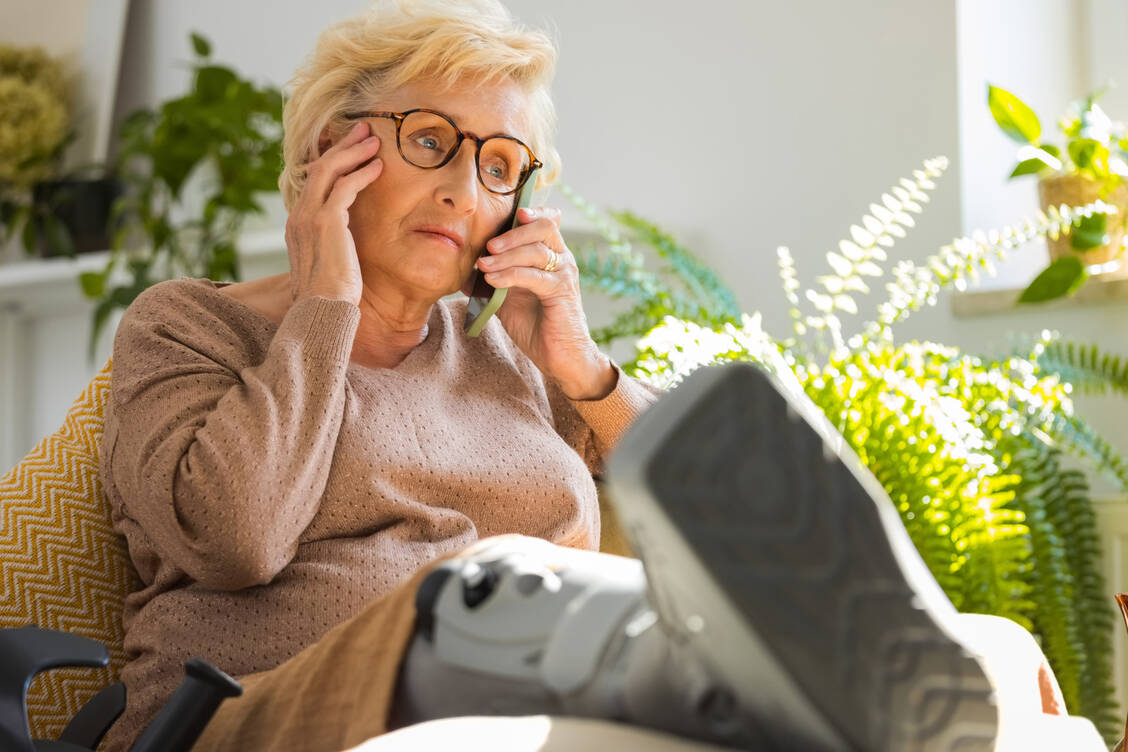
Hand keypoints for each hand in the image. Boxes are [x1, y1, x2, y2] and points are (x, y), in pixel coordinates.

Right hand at [284, 121, 383, 305]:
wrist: (322, 310)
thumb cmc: (329, 297)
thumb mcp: (327, 266)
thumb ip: (331, 248)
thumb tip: (342, 247)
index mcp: (297, 225)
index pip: (313, 182)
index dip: (332, 162)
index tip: (350, 150)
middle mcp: (298, 216)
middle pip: (319, 167)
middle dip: (342, 146)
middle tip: (363, 129)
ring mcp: (309, 216)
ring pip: (329, 169)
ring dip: (353, 151)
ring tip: (374, 139)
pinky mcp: (326, 220)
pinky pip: (345, 186)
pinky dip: (362, 172)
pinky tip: (378, 166)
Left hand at [477, 206, 616, 399]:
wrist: (559, 357)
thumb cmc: (536, 325)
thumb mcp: (506, 299)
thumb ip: (490, 280)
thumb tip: (461, 271)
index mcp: (551, 254)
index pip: (548, 219)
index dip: (532, 210)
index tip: (509, 214)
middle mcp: (562, 258)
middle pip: (544, 226)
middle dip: (512, 232)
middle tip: (487, 245)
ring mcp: (564, 274)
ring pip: (537, 249)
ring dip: (506, 255)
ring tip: (482, 264)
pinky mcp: (561, 292)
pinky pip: (534, 275)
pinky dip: (510, 274)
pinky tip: (492, 279)